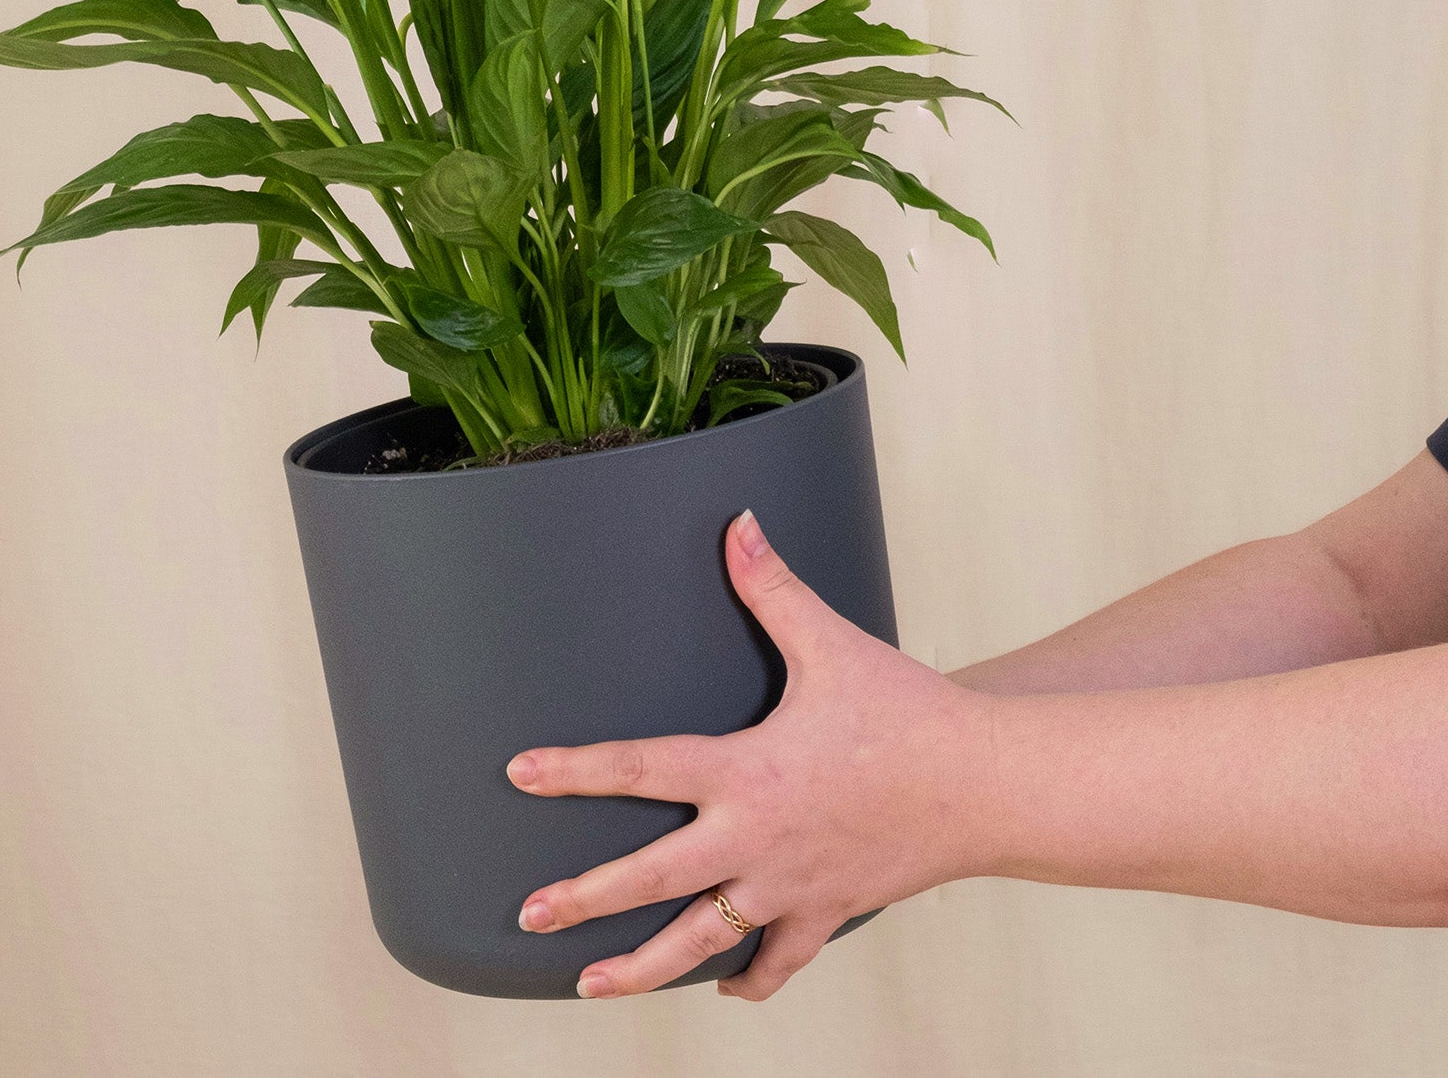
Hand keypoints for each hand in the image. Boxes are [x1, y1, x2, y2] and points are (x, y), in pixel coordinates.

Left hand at [505, 507, 993, 999]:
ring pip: (704, 940)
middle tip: (528, 914)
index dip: (575, 770)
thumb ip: (771, 587)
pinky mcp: (828, 913)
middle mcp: (758, 839)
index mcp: (747, 771)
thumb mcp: (831, 643)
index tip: (520, 774)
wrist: (990, 789)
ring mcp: (791, 887)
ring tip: (589, 986)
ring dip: (644, 968)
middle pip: (654, 878)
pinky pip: (778, 959)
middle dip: (586, 898)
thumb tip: (737, 524)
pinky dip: (747, 975)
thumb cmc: (910, 714)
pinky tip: (720, 985)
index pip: (641, 768)